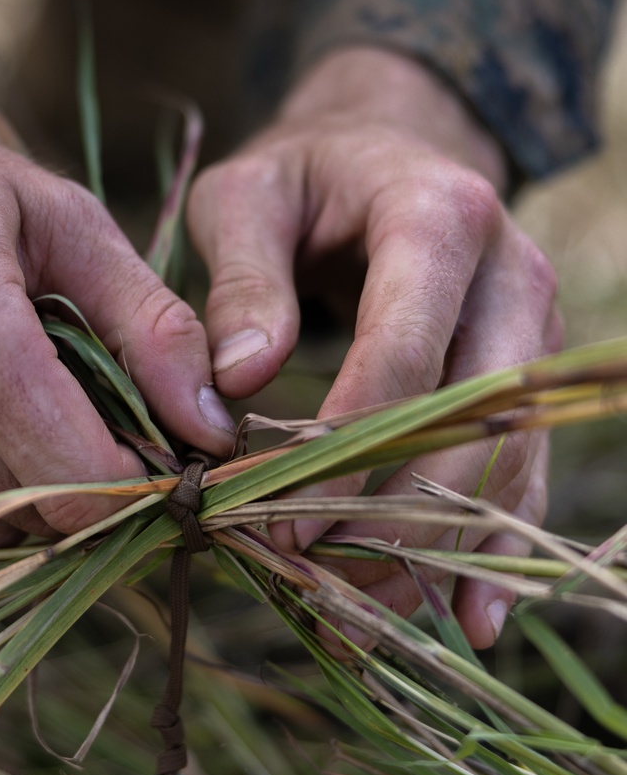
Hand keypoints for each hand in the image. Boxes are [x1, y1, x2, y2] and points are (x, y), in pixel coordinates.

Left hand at [187, 47, 561, 648]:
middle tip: (315, 577)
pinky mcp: (528, 379)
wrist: (385, 153)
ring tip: (365, 618)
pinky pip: (523, 472)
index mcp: (439, 217)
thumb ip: (240, 278)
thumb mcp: (247, 197)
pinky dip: (489, 547)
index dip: (346, 447)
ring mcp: (534, 332)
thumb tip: (239, 378)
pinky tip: (463, 621)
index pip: (405, 350)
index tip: (278, 518)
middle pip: (476, 418)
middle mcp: (512, 275)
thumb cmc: (301, 179)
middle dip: (398, 512)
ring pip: (508, 459)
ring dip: (441, 548)